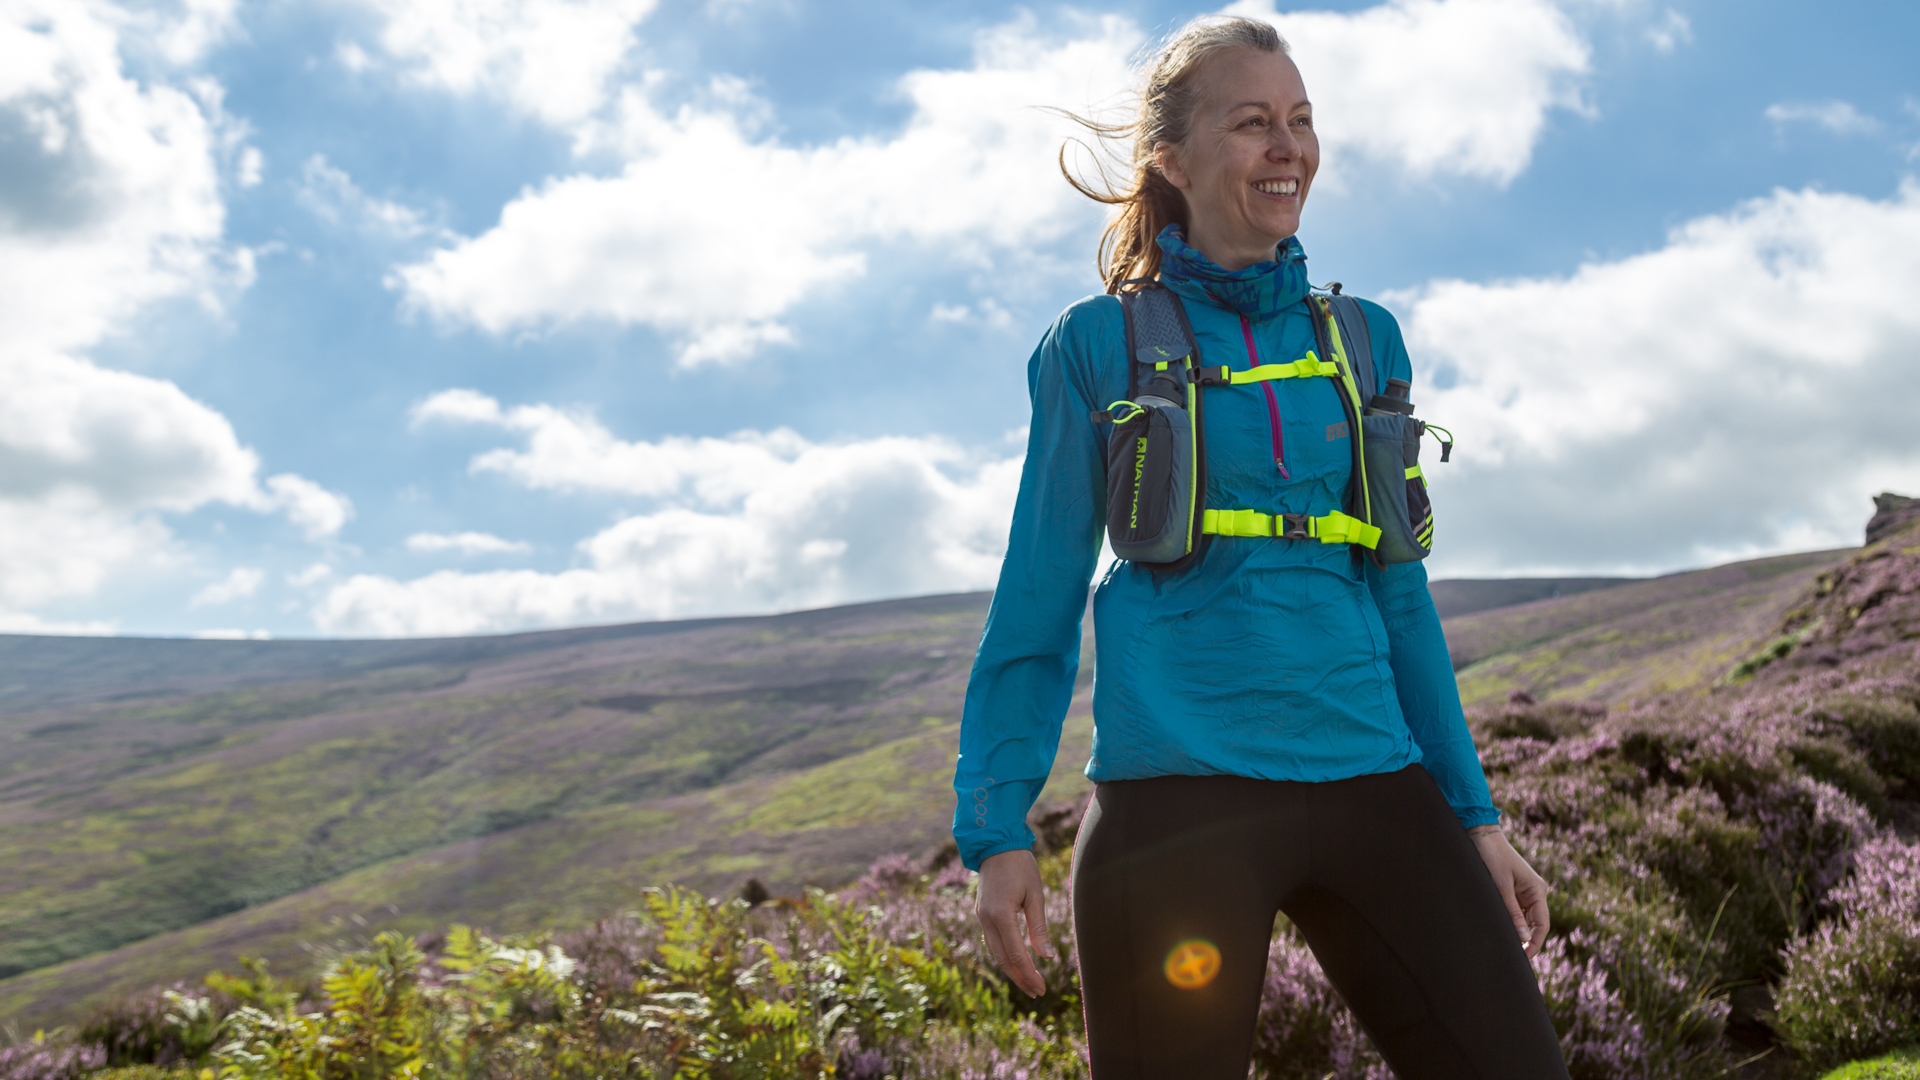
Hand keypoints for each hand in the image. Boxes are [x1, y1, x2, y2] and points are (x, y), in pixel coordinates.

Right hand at [974, 849, 1055, 996]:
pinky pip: (992, 941)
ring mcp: (981, 917)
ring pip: (995, 953)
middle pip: (1002, 959)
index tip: (1042, 988)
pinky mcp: (981, 914)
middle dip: (1020, 978)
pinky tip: (1016, 962)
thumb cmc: (1020, 866)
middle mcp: (986, 919)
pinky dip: (1004, 956)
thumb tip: (1046, 957)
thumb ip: (1039, 928)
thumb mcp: (1035, 895)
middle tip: (1037, 992)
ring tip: (1029, 983)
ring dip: (1011, 970)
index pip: (1016, 954)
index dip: (1029, 974)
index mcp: (1001, 915)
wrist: (996, 845)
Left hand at [1468, 825, 1549, 957]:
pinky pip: (1516, 912)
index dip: (1535, 943)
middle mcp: (1535, 893)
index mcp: (1537, 891)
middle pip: (1535, 925)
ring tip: (1506, 948)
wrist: (1482, 836)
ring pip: (1525, 920)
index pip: (1542, 925)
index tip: (1525, 958)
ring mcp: (1525, 893)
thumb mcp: (1501, 886)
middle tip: (1514, 958)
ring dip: (1518, 932)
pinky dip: (1511, 923)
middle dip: (1527, 941)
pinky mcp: (1514, 892)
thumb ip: (1512, 912)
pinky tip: (1502, 932)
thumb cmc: (1492, 857)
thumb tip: (1523, 938)